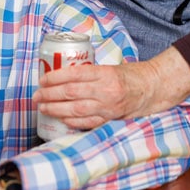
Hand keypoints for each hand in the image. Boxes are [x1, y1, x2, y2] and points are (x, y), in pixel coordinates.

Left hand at [34, 46, 189, 128]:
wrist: (153, 89)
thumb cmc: (130, 75)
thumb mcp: (110, 67)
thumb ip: (90, 73)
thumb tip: (63, 76)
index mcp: (105, 73)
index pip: (74, 74)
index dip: (54, 77)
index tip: (42, 79)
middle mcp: (106, 91)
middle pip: (71, 93)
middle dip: (49, 95)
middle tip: (36, 96)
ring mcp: (108, 107)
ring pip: (76, 110)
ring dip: (56, 109)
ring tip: (42, 108)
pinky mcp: (111, 119)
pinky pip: (87, 123)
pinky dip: (72, 122)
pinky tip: (61, 119)